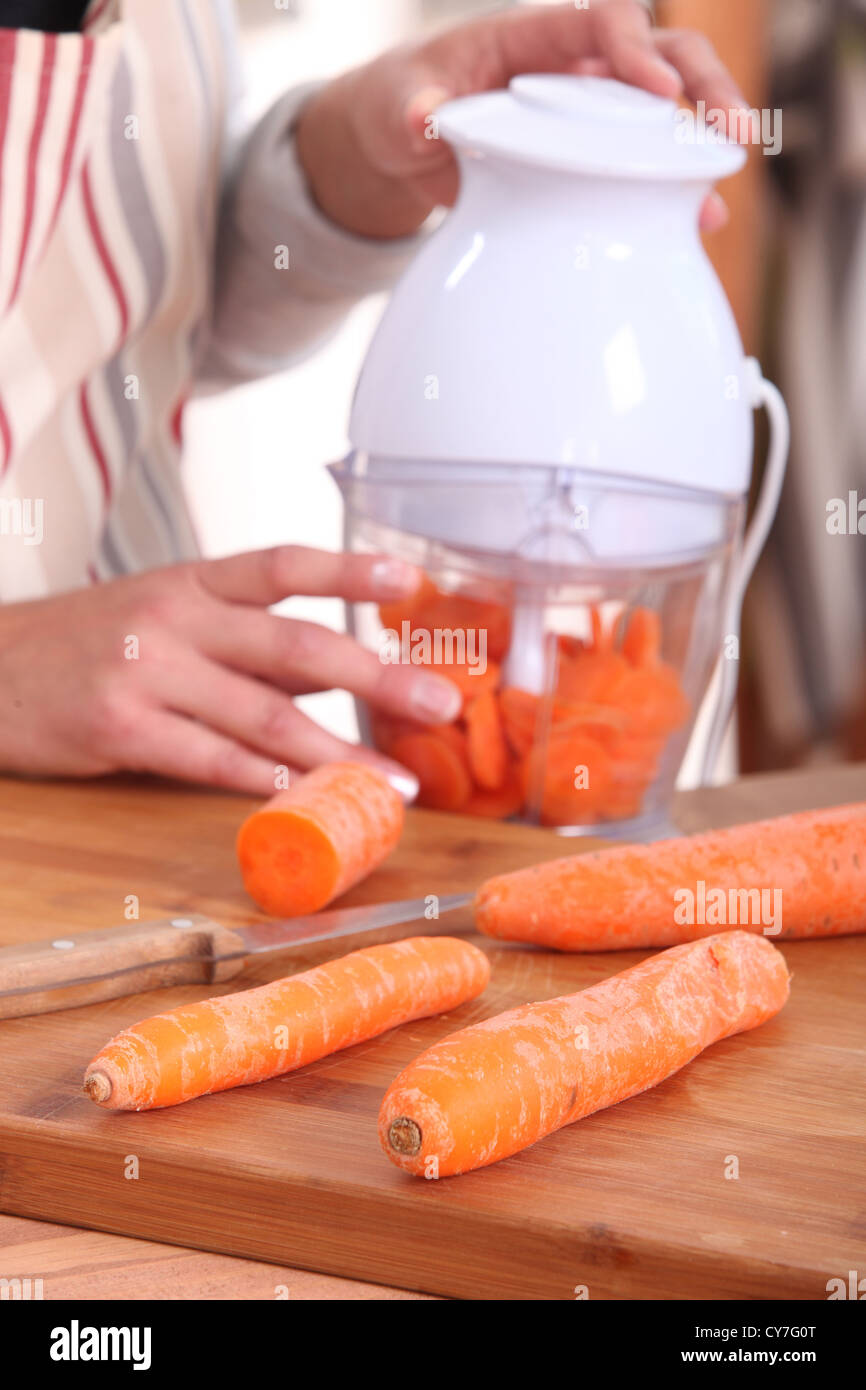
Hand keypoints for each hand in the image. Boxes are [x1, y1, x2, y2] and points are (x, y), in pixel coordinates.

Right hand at [0, 547, 460, 796]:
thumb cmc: (83, 645)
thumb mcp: (162, 617)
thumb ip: (243, 643)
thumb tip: (333, 676)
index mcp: (191, 582)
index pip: (283, 566)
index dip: (350, 573)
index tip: (412, 584)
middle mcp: (175, 618)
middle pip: (293, 644)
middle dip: (376, 676)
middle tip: (439, 701)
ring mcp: (146, 673)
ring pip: (263, 715)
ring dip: (339, 751)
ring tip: (394, 779)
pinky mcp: (119, 728)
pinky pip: (208, 759)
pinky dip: (264, 782)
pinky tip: (310, 797)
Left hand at [295, 0, 748, 239]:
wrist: (401, 144)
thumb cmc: (401, 105)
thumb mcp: (395, 104)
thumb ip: (410, 108)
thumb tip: (425, 120)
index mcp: (532, 35)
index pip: (600, 20)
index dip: (634, 47)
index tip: (658, 86)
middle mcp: (575, 66)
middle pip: (661, 53)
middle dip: (702, 85)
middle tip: (733, 130)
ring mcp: (590, 114)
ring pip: (666, 110)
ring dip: (703, 137)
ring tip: (730, 174)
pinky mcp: (591, 163)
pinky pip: (644, 168)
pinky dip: (674, 192)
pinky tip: (701, 221)